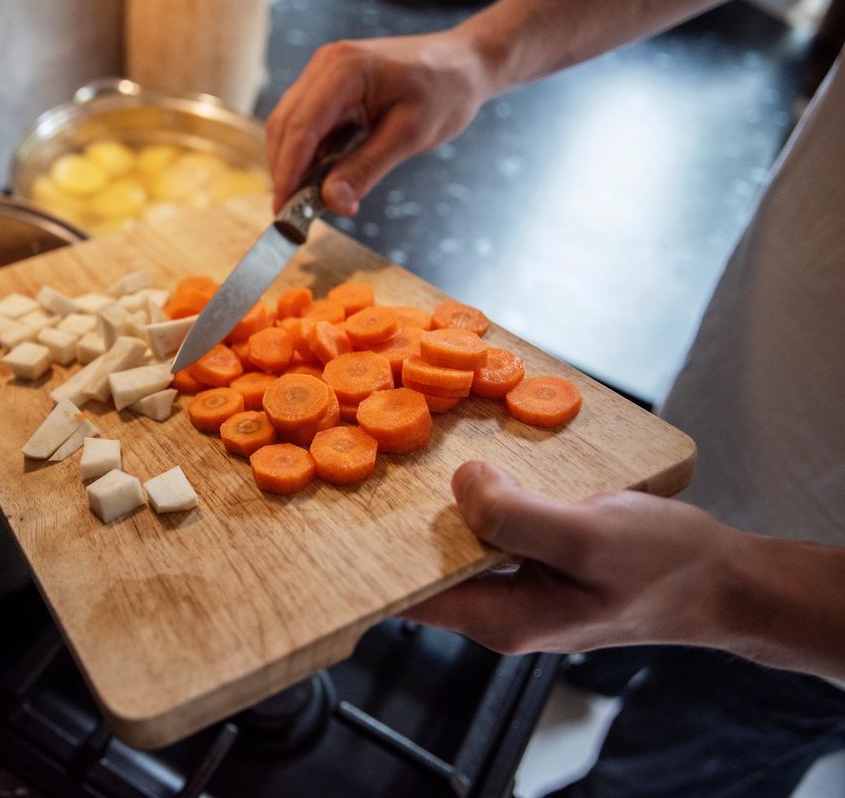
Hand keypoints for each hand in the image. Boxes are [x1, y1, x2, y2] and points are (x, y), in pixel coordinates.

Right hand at [265, 30, 498, 215]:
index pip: (301, 127)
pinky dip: (308, 154)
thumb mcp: (409, 135)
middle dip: (284, 171)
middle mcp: (326, 65)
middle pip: (285, 125)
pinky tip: (320, 179)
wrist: (464, 63)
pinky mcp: (330, 86)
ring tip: (305, 202)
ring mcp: (325, 73)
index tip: (284, 210)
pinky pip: (308, 123)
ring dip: (293, 164)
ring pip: (290, 125)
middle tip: (291, 215)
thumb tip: (331, 202)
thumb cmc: (445, 91)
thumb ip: (366, 168)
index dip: (288, 172)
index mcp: (345, 69)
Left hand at [402, 461, 745, 654]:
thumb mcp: (587, 538)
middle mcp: (499, 607)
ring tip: (410, 445)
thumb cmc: (665, 567)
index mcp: (500, 619)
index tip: (340, 513)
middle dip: (397, 519)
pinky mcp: (538, 557)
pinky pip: (492, 525)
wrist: (725, 579)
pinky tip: (475, 459)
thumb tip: (461, 486)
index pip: (408, 597)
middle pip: (424, 564)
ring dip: (440, 500)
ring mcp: (518, 582)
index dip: (369, 561)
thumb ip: (516, 518)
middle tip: (371, 454)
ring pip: (458, 539)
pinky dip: (482, 493)